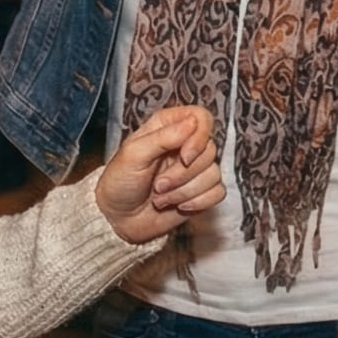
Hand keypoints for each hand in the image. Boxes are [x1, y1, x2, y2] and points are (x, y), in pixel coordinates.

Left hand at [95, 104, 223, 243]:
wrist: (118, 220)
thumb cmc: (119, 183)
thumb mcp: (133, 155)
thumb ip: (163, 137)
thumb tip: (193, 122)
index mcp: (167, 127)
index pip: (201, 118)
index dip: (199, 137)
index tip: (184, 156)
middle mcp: (184, 145)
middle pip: (209, 150)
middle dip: (183, 174)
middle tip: (158, 185)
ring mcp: (194, 170)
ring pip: (214, 174)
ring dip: (185, 192)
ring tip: (161, 198)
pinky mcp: (201, 192)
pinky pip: (218, 192)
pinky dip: (198, 202)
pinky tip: (179, 207)